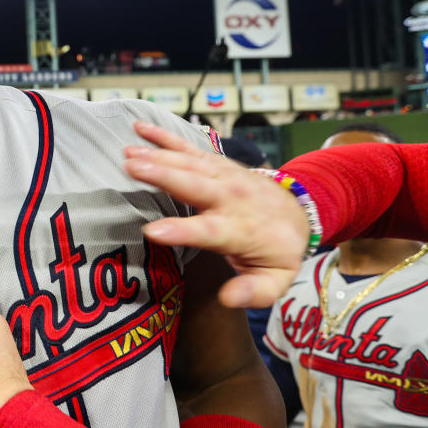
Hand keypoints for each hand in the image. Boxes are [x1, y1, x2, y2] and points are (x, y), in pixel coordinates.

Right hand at [122, 120, 308, 307]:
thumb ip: (255, 292)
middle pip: (196, 186)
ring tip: (128, 153)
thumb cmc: (277, 252)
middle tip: (132, 169)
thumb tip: (228, 299)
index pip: (210, 231)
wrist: (298, 213)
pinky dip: (165, 137)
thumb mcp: (276, 280)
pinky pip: (189, 147)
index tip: (153, 232)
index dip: (183, 231)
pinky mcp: (217, 163)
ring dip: (159, 156)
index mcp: (242, 230)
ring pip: (190, 163)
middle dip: (164, 176)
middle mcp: (231, 198)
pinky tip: (140, 128)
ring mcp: (224, 176)